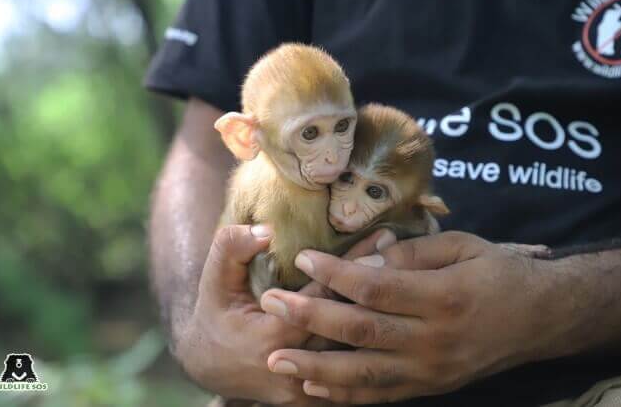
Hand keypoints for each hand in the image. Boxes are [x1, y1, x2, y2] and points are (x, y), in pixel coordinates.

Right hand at [175, 224, 393, 404]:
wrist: (209, 365)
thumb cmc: (216, 314)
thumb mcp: (215, 278)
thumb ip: (232, 248)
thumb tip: (267, 230)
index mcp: (271, 338)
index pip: (324, 297)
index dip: (355, 266)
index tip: (383, 237)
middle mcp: (295, 370)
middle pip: (351, 325)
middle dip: (381, 286)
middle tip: (408, 253)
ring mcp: (307, 391)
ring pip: (358, 352)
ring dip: (384, 314)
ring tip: (411, 278)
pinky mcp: (315, 400)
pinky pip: (354, 371)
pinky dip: (375, 343)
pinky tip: (396, 314)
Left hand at [261, 231, 555, 403]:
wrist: (542, 318)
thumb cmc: (501, 273)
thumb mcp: (464, 247)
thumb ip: (413, 254)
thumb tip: (363, 260)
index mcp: (444, 297)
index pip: (376, 286)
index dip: (335, 273)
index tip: (302, 257)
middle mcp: (435, 339)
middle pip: (361, 331)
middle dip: (310, 317)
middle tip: (271, 303)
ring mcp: (432, 370)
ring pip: (364, 374)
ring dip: (316, 367)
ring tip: (276, 358)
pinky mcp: (432, 387)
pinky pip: (382, 397)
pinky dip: (344, 396)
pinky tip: (312, 387)